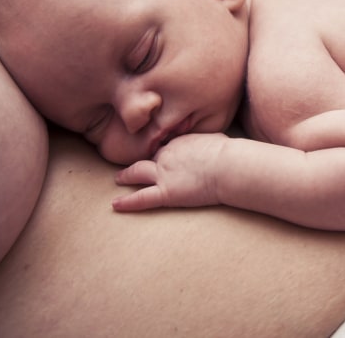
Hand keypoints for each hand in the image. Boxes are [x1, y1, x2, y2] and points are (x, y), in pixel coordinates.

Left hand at [112, 133, 228, 210]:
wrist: (228, 165)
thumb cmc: (229, 153)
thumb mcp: (216, 138)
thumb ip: (207, 141)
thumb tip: (212, 144)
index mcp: (179, 142)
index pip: (165, 147)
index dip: (162, 152)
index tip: (162, 156)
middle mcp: (167, 155)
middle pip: (149, 157)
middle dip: (141, 161)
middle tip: (133, 165)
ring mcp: (163, 173)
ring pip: (137, 173)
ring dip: (127, 176)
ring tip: (119, 179)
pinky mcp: (166, 192)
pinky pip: (141, 198)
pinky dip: (127, 202)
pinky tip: (115, 205)